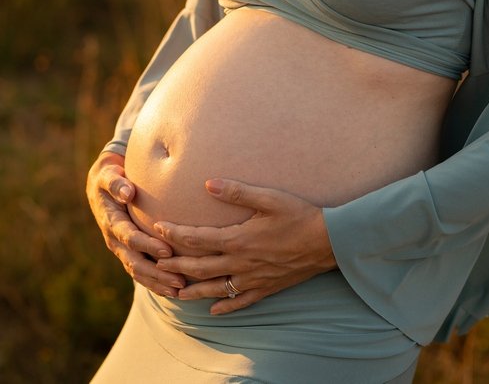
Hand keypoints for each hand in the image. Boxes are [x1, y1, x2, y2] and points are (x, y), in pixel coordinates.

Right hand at [86, 151, 185, 297]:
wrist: (101, 188)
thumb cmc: (109, 178)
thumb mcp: (109, 176)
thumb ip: (116, 183)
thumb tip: (128, 192)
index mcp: (111, 222)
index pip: (130, 238)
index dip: (147, 246)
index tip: (167, 251)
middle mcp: (115, 240)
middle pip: (135, 262)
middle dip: (157, 273)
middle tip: (179, 280)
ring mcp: (121, 249)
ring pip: (138, 272)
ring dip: (158, 282)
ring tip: (180, 289)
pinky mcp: (128, 253)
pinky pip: (140, 273)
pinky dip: (155, 283)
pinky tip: (173, 289)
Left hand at [154, 178, 336, 313]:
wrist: (327, 241)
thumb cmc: (298, 214)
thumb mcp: (267, 198)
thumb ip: (236, 191)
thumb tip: (208, 183)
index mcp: (238, 239)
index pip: (197, 238)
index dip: (175, 234)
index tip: (158, 228)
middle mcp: (241, 262)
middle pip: (199, 266)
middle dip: (175, 263)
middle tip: (156, 262)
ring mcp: (253, 278)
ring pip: (215, 288)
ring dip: (192, 290)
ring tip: (174, 291)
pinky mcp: (266, 287)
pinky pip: (240, 301)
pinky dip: (224, 306)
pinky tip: (213, 309)